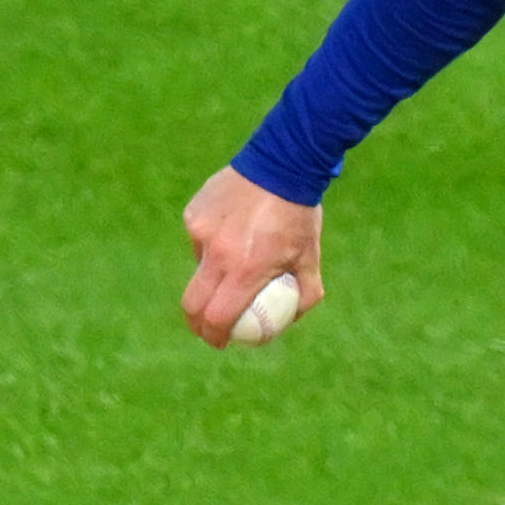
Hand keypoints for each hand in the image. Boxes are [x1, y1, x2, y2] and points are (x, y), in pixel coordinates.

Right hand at [182, 166, 323, 345]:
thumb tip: (286, 320)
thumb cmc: (300, 214)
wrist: (282, 164)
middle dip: (196, 322)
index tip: (220, 341)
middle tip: (207, 326)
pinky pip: (198, 240)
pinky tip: (232, 229)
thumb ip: (303, 294)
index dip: (215, 335)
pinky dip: (211, 244)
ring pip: (198, 268)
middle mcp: (217, 253)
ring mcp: (201, 232)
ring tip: (236, 258)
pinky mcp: (193, 214)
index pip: (218, 316)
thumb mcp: (310, 258)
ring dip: (211, 275)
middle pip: (193, 302)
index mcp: (246, 269)